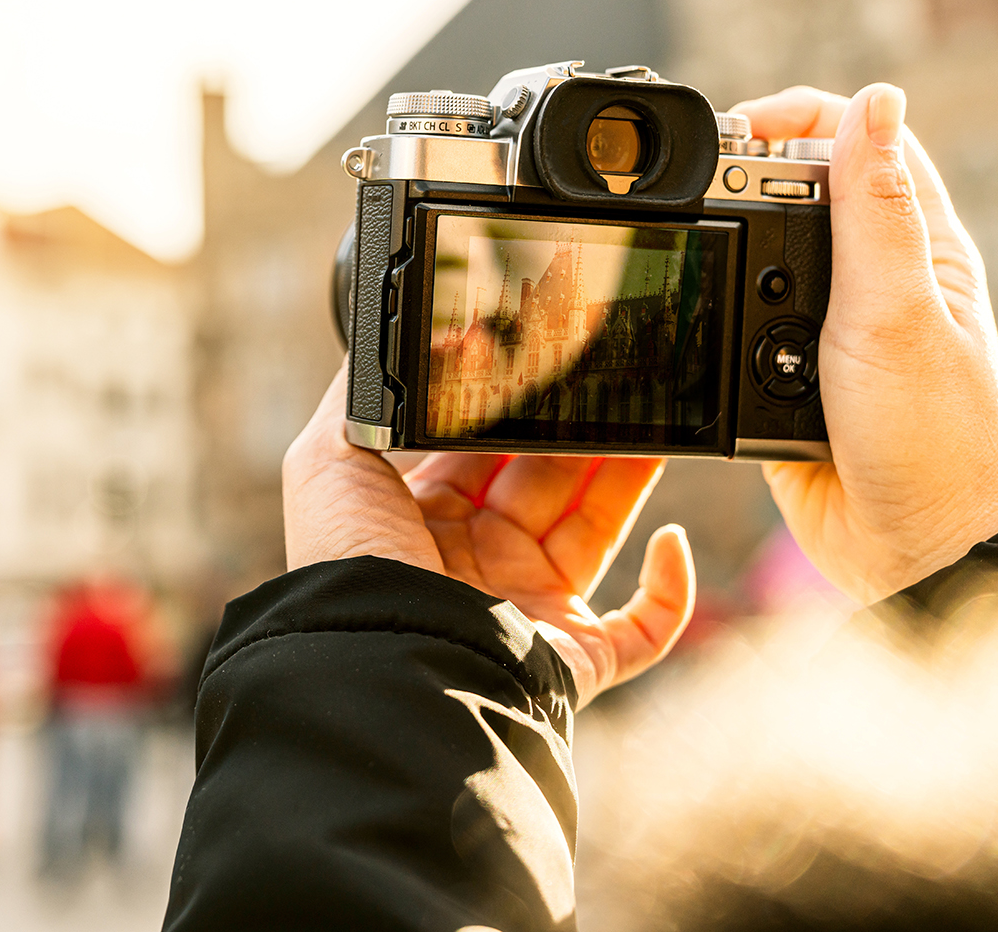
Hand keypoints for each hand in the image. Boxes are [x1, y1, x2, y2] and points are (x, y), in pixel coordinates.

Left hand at [283, 371, 694, 705]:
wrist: (383, 659)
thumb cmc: (348, 566)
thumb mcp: (326, 461)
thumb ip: (362, 393)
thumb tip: (403, 338)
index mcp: (423, 523)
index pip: (486, 453)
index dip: (520, 411)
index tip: (549, 366)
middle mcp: (478, 566)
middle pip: (549, 481)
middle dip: (583, 432)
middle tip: (614, 380)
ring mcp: (529, 611)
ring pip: (599, 532)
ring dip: (633, 479)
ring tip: (660, 423)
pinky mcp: (574, 659)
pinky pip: (644, 633)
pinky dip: (671, 592)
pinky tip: (671, 539)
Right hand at [731, 84, 997, 602]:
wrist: (906, 550)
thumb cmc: (933, 438)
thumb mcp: (898, 310)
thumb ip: (875, 209)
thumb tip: (876, 100)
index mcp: (916, 246)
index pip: (861, 140)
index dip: (798, 115)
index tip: (736, 129)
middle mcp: (873, 279)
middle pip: (797, 189)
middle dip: (740, 176)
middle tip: (691, 185)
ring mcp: (825, 328)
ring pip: (756, 256)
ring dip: (721, 249)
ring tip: (688, 246)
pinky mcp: (780, 375)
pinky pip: (732, 328)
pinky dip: (710, 317)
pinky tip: (696, 321)